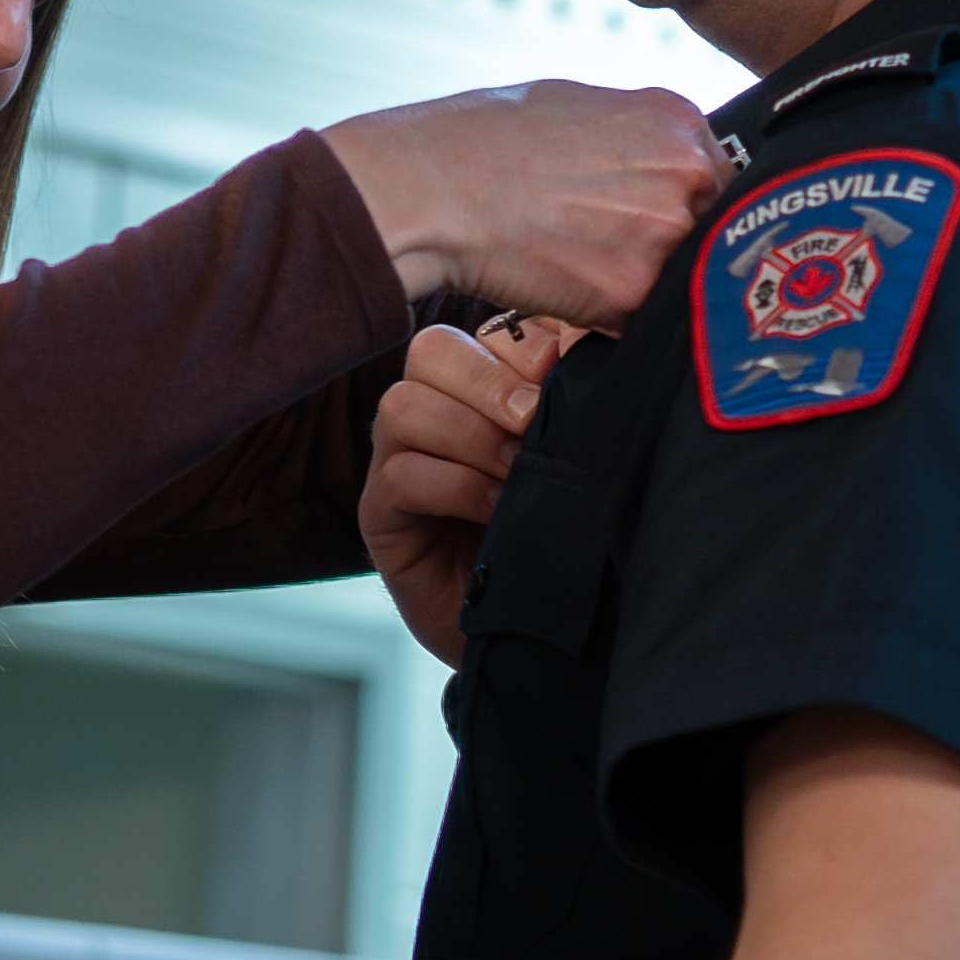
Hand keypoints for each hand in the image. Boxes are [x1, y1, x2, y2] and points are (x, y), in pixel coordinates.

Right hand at [319, 82, 726, 320]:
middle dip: (678, 253)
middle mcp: (687, 172)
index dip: (688, 213)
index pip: (720, 182)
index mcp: (678, 121)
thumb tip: (658, 169)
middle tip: (622, 259)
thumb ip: (637, 139)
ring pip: (687, 280)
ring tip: (593, 275)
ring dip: (652, 290)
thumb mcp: (579, 106)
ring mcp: (666, 233)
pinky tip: (576, 298)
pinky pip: (646, 321)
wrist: (434, 186)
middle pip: (716, 232)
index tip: (658, 232)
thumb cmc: (486, 141)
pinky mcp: (632, 292)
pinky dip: (619, 322)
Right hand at [358, 314, 595, 659]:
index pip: (482, 332)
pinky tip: (496, 509)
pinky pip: (399, 475)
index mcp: (480, 385)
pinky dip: (455, 485)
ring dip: (469, 435)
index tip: (562, 379)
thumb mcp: (579, 454)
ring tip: (515, 473)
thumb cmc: (560, 534)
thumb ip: (574, 395)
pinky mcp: (380, 515)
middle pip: (431, 351)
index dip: (521, 349)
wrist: (542, 627)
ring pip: (404, 406)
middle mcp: (431, 411)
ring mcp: (396, 461)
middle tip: (532, 419)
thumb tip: (578, 340)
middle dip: (488, 379)